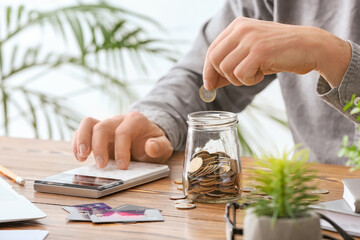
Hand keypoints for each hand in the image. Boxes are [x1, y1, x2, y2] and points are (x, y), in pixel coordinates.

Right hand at [72, 112, 172, 168]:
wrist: (148, 138)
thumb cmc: (154, 143)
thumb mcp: (163, 146)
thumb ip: (160, 147)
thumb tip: (151, 146)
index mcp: (136, 120)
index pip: (123, 132)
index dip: (121, 150)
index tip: (123, 167)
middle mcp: (118, 120)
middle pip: (102, 126)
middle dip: (99, 147)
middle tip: (101, 166)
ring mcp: (106, 125)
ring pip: (88, 123)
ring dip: (82, 140)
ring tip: (82, 156)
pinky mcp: (97, 133)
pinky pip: (82, 131)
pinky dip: (77, 142)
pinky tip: (80, 157)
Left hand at [203, 17, 350, 88]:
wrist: (310, 46)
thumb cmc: (279, 52)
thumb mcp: (251, 54)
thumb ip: (231, 63)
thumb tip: (210, 83)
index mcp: (237, 26)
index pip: (212, 50)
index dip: (208, 70)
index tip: (209, 85)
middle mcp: (241, 29)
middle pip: (214, 60)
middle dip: (222, 76)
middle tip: (239, 80)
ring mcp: (250, 39)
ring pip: (226, 69)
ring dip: (239, 79)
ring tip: (255, 73)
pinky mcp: (259, 51)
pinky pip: (240, 74)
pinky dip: (249, 80)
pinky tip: (262, 74)